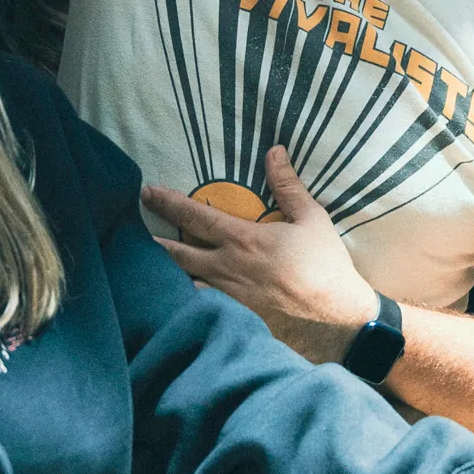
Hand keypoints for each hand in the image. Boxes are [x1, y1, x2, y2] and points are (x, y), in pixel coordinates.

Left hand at [143, 146, 376, 363]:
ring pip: (184, 282)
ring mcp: (226, 299)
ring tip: (149, 266)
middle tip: (136, 230)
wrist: (336, 322)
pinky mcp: (232, 322)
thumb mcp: (312, 219)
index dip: (168, 202)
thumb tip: (275, 151)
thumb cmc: (326, 267)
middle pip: (178, 252)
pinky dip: (182, 300)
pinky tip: (174, 300)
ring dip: (166, 272)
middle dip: (156, 239)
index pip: (195, 216)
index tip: (147, 192)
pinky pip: (198, 309)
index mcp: (243, 240)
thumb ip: (288, 186)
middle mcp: (226, 269)